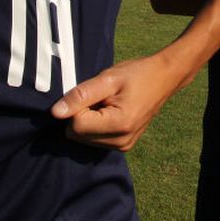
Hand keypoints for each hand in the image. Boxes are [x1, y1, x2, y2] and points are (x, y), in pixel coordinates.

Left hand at [50, 54, 181, 150]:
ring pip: (83, 139)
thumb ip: (80, 95)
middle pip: (77, 135)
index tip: (94, 93)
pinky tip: (110, 111)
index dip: (77, 106)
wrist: (164, 78)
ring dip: (89, 120)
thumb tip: (55, 113)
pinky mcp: (123, 146)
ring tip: (107, 103)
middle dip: (82, 114)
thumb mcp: (107, 79)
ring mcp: (123, 146)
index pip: (75, 126)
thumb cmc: (137, 74)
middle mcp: (121, 141)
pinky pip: (94, 140)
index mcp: (119, 125)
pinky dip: (96, 125)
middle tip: (101, 97)